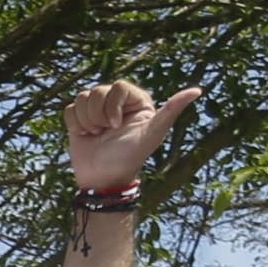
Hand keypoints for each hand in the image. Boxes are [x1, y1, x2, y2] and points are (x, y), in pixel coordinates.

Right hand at [67, 78, 206, 194]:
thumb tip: (197, 90)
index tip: (115, 126)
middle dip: (99, 115)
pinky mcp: (80, 119)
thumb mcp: (152, 134)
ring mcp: (97, 110)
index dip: (112, 106)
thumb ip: (172, 111)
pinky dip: (75, 124)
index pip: (117, 87)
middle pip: (97, 91)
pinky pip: (70, 109)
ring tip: (97, 135)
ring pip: (83, 98)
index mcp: (136, 101)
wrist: (103, 179)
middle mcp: (117, 102)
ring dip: (87, 121)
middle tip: (106, 133)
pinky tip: (85, 135)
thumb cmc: (129, 158)